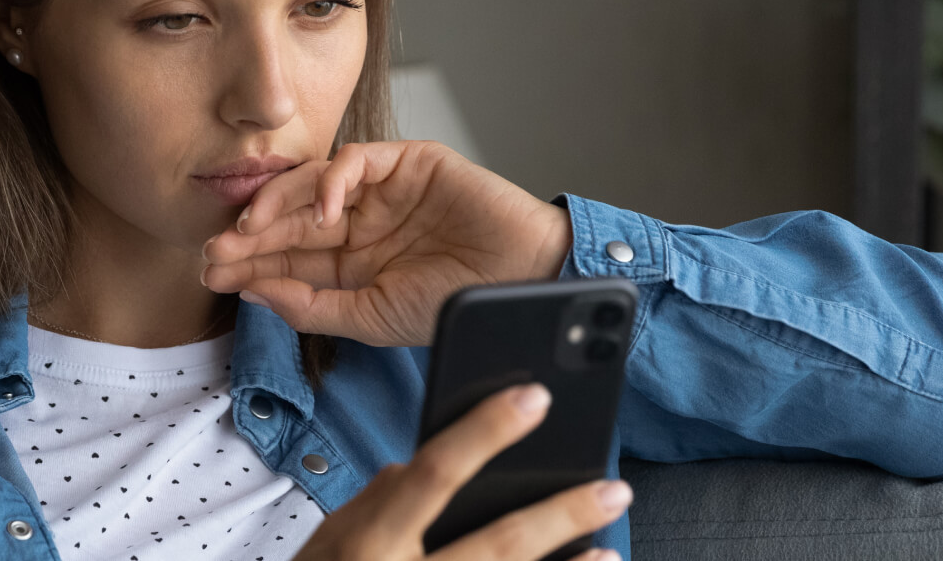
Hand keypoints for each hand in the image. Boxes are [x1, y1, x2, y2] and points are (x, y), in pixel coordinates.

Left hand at [202, 140, 570, 346]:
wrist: (523, 281)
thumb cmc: (456, 303)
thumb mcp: (371, 317)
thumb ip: (311, 306)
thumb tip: (253, 290)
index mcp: (352, 262)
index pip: (287, 256)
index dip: (248, 262)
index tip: (211, 273)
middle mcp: (361, 222)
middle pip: (290, 220)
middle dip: (250, 235)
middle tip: (215, 249)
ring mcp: (382, 190)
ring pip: (312, 184)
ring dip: (277, 203)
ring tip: (251, 227)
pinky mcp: (409, 161)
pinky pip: (358, 159)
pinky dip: (332, 179)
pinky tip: (322, 209)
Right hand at [292, 382, 629, 560]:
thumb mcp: (329, 540)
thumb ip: (376, 502)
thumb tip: (422, 465)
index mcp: (368, 545)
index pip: (433, 473)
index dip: (485, 431)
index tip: (533, 397)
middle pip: (497, 543)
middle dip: (561, 513)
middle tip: (613, 486)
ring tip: (609, 544)